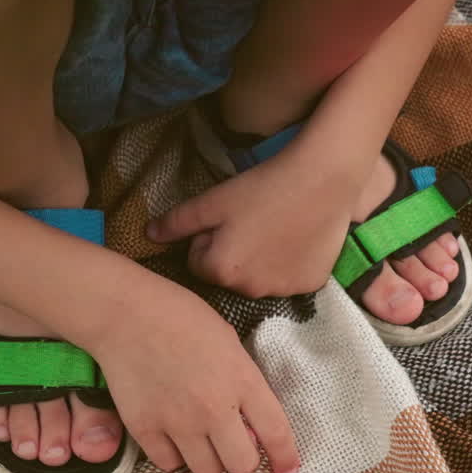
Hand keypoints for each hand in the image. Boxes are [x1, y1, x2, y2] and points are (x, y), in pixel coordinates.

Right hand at [88, 270, 300, 472]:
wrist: (127, 313)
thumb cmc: (182, 317)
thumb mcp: (228, 342)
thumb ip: (242, 380)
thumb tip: (248, 419)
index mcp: (242, 380)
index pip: (275, 432)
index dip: (284, 457)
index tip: (286, 469)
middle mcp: (214, 408)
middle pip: (241, 465)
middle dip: (242, 459)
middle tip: (232, 445)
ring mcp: (178, 422)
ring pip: (206, 471)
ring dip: (208, 460)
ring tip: (200, 440)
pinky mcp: (145, 429)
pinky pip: (168, 464)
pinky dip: (173, 456)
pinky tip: (172, 437)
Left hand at [146, 149, 359, 298]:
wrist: (323, 181)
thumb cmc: (263, 187)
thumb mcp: (213, 201)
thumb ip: (177, 222)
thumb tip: (148, 235)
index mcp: (220, 271)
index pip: (198, 263)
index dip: (209, 239)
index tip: (230, 219)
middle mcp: (250, 291)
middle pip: (229, 276)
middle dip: (234, 255)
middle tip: (254, 221)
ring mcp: (283, 291)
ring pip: (259, 280)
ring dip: (261, 262)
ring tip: (277, 229)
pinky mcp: (311, 286)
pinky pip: (290, 280)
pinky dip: (290, 265)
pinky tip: (298, 239)